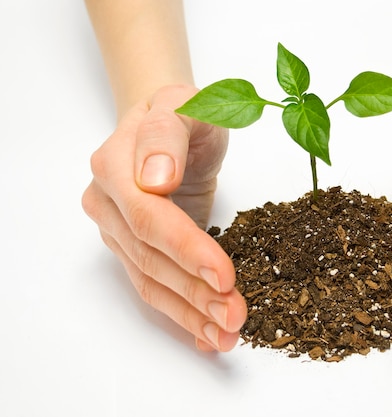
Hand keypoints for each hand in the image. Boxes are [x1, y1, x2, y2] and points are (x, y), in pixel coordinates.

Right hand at [82, 84, 246, 351]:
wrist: (171, 126)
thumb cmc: (184, 112)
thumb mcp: (185, 104)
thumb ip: (168, 133)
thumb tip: (154, 180)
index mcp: (115, 164)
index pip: (150, 217)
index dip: (186, 250)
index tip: (224, 276)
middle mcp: (108, 202)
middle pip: (150, 257)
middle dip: (194, 291)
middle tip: (235, 314)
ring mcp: (118, 229)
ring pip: (151, 280)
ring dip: (189, 312)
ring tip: (227, 333)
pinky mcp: (134, 248)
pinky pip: (154, 285)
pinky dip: (181, 313)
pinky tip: (207, 335)